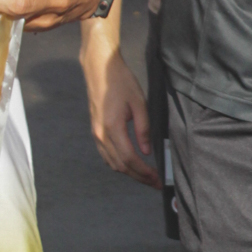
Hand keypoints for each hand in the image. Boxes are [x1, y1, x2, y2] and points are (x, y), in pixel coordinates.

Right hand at [80, 34, 158, 185]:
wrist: (99, 69)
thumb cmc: (120, 82)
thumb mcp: (139, 103)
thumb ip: (143, 129)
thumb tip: (146, 151)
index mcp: (112, 128)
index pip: (130, 159)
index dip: (144, 172)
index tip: (156, 178)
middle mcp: (101, 134)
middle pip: (120, 165)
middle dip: (138, 176)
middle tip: (154, 183)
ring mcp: (96, 133)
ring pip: (111, 162)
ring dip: (128, 172)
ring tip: (145, 176)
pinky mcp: (95, 130)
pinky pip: (106, 154)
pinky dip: (118, 163)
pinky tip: (129, 164)